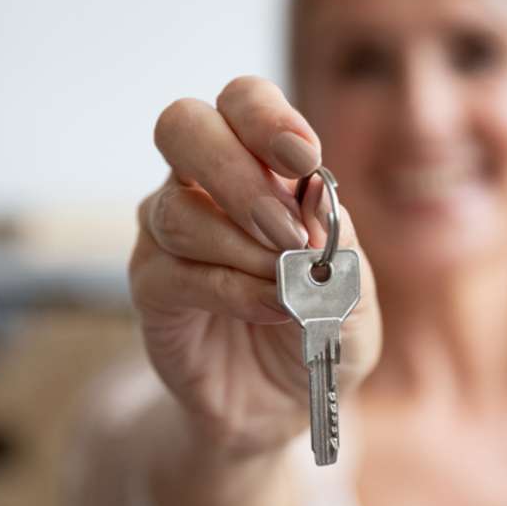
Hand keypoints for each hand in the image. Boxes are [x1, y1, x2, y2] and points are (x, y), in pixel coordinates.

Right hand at [130, 76, 381, 459]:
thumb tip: (316, 203)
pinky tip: (270, 308)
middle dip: (236, 173)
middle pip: (182, 126)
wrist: (282, 403)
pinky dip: (232, 290)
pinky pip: (174, 272)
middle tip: (286, 229)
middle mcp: (201, 186)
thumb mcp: (355, 295)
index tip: (305, 161)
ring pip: (178, 211)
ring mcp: (168, 235)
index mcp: (256, 164)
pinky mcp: (151, 288)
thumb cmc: (320, 332)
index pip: (241, 102)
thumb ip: (340, 248)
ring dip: (242, 249)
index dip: (265, 117)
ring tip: (287, 288)